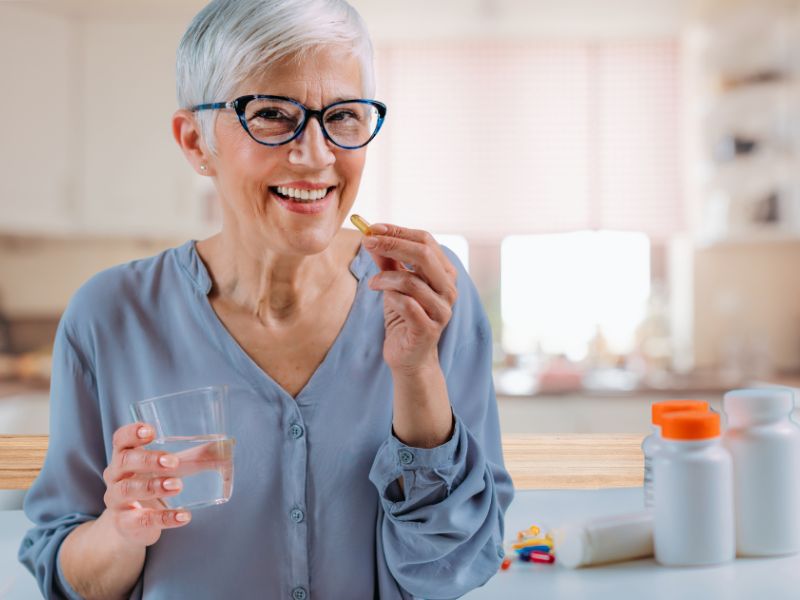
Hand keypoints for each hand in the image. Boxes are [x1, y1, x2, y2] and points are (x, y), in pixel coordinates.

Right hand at [101, 423, 190, 547]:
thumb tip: (230, 444)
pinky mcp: (125, 523)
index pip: (120, 439)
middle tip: (173, 462)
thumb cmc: (152, 483)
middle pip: (124, 462)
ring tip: (178, 485)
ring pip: (128, 489)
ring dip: (153, 486)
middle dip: (148, 460)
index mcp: (125, 456)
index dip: (132, 432)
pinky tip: (183, 516)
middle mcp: (115, 476)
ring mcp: (117, 501)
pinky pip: (142, 520)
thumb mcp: (170, 468)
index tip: (151, 430)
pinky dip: (164, 517)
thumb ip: (196, 456)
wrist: (131, 524)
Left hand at [363, 224, 457, 372]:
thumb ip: (387, 261)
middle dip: (392, 244)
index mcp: (444, 273)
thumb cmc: (404, 317)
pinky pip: (407, 304)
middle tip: (368, 242)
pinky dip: (390, 297)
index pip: (425, 240)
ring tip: (373, 283)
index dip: (398, 231)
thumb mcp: (394, 284)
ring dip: (385, 277)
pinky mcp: (429, 329)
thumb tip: (371, 236)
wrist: (410, 357)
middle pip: (424, 254)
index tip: (372, 228)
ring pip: (412, 280)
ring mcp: (441, 310)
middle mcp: (448, 289)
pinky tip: (383, 298)